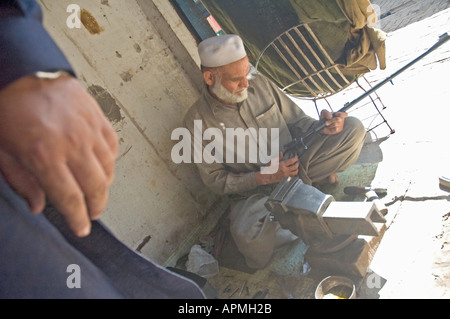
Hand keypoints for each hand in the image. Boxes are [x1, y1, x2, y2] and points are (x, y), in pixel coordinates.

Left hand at [0, 75, 118, 236]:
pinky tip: (104, 166)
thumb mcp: (2, 149)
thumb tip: (37, 205)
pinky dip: (111, 160)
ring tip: (98, 192)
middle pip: (96, 187)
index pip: (71, 198)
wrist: (22, 69)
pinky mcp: (97, 117)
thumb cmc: (7, 105)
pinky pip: (112, 145)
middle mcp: (72, 145)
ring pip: (108, 168)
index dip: (78, 218)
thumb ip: (21, 181)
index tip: (82, 228)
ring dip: (105, 185)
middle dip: (96, 206)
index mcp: (45, 155)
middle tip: (93, 213)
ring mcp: (89, 130)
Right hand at [255, 152, 298, 184]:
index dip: (295, 158)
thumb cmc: (268, 169)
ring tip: (296, 167)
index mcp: (282, 165)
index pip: (292, 161)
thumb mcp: (272, 161)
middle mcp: (285, 170)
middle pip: (295, 167)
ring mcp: (285, 175)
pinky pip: (292, 176)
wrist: (266, 177)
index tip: (296, 157)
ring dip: (297, 169)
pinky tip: (293, 172)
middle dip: (297, 164)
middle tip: (297, 162)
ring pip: (295, 172)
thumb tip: (281, 153)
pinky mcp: (285, 178)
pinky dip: (294, 174)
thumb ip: (278, 157)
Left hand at [320, 110, 347, 134]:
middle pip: (338, 119)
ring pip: (335, 124)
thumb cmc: (324, 117)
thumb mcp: (324, 113)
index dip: (341, 114)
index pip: (345, 114)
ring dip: (329, 124)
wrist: (322, 124)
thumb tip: (330, 117)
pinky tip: (328, 128)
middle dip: (331, 120)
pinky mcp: (338, 130)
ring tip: (327, 124)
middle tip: (326, 122)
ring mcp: (340, 125)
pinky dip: (330, 128)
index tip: (336, 114)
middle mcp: (341, 120)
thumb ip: (326, 113)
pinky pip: (335, 129)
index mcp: (339, 114)